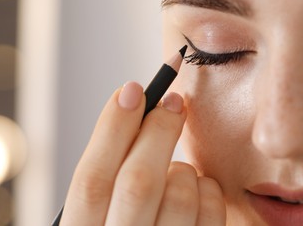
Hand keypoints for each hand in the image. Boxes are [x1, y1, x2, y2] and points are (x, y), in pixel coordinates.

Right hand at [60, 82, 225, 224]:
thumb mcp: (99, 216)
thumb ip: (108, 181)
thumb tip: (132, 112)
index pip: (90, 181)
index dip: (111, 129)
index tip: (131, 89)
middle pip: (138, 183)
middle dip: (157, 132)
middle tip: (173, 101)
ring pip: (180, 193)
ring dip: (181, 167)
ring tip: (175, 169)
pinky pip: (212, 211)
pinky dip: (208, 188)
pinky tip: (197, 189)